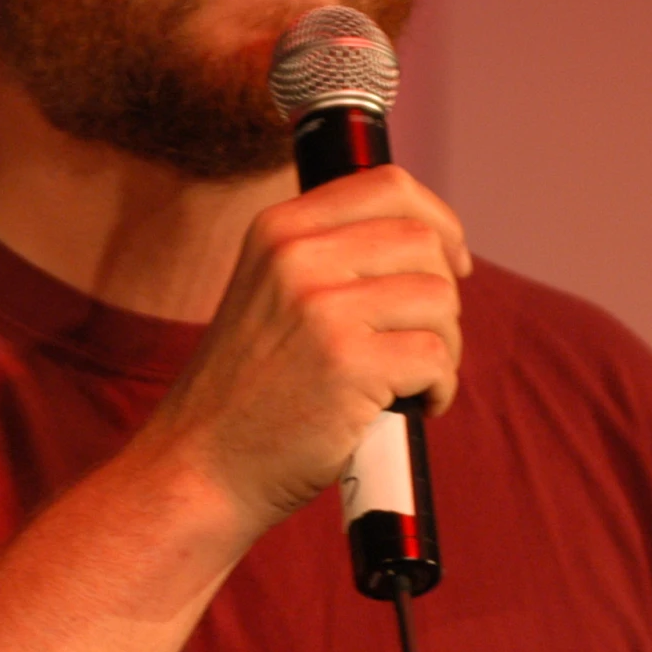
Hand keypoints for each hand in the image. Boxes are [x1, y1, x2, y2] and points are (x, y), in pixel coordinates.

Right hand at [145, 165, 470, 532]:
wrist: (200, 465)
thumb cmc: (248, 390)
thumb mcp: (268, 292)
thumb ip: (326, 258)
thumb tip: (428, 243)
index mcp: (278, 229)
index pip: (386, 185)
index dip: (437, 219)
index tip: (451, 259)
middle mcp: (297, 256)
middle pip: (422, 243)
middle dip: (442, 295)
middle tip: (420, 341)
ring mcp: (322, 309)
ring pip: (439, 299)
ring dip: (445, 346)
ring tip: (413, 380)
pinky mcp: (349, 365)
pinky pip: (436, 358)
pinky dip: (440, 389)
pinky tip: (414, 407)